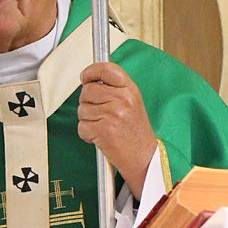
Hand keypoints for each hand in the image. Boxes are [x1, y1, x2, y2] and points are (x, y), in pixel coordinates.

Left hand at [77, 62, 157, 197]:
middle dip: (87, 102)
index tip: (85, 77)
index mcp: (130, 90)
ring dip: (87, 120)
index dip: (91, 71)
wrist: (145, 159)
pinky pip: (82, 126)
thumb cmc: (136, 133)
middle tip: (99, 114)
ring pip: (82, 109)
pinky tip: (100, 138)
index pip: (106, 69)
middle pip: (87, 90)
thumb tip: (89, 80)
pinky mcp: (104, 130)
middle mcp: (123, 100)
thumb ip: (114, 90)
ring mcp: (113, 115)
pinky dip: (86, 134)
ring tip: (103, 127)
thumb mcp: (132, 104)